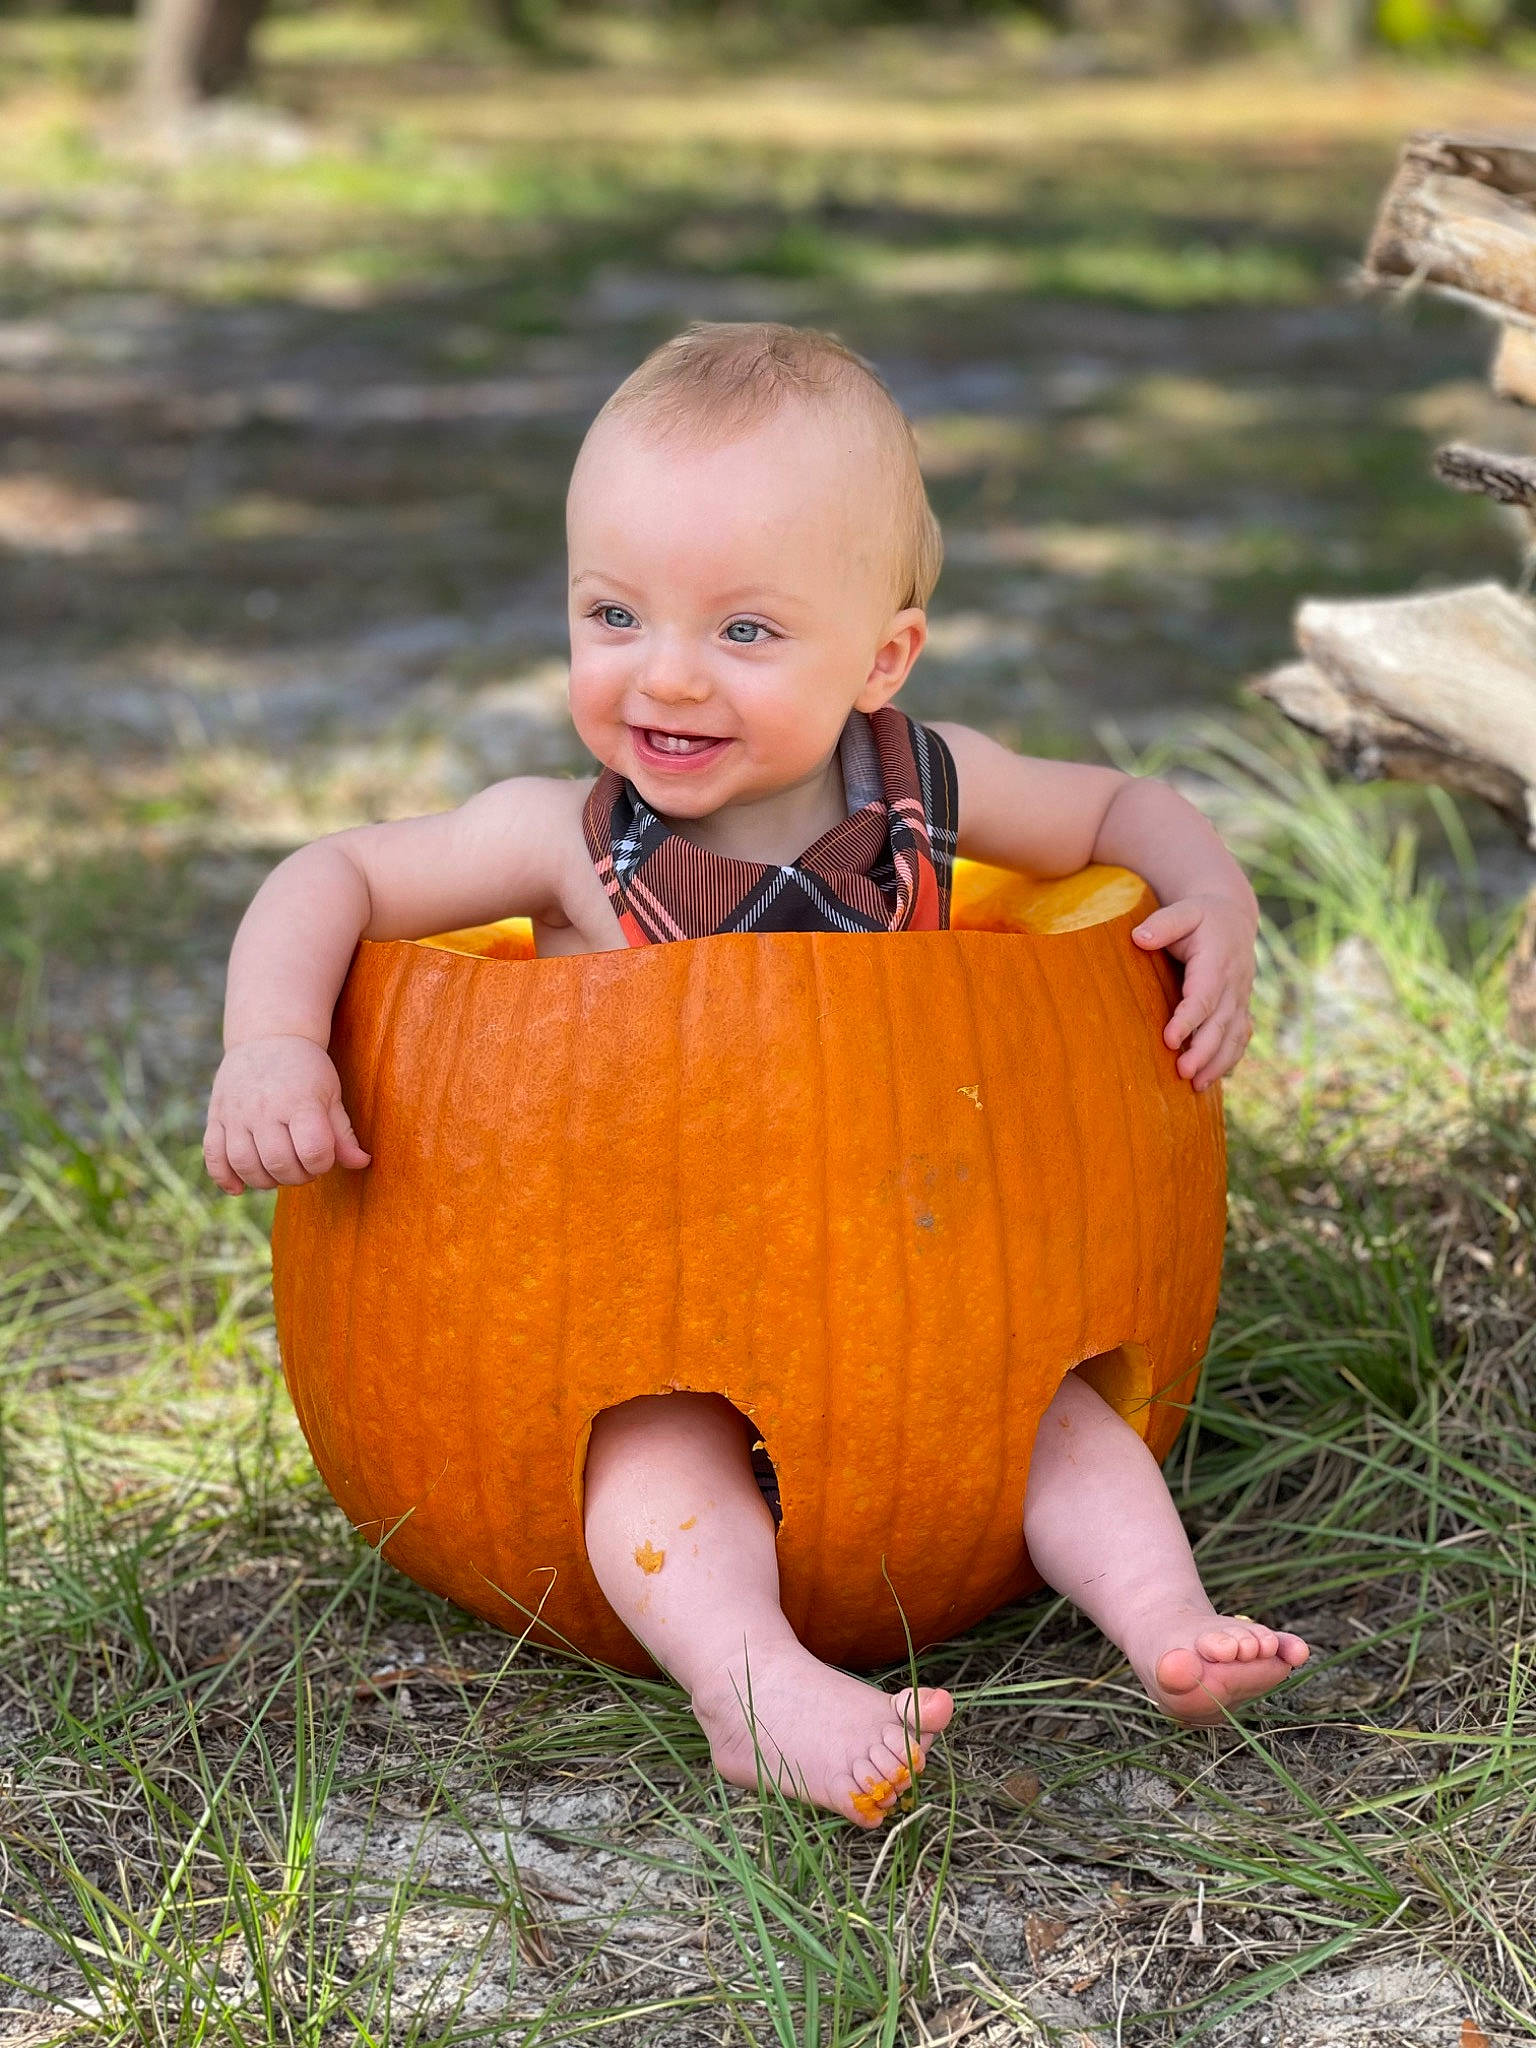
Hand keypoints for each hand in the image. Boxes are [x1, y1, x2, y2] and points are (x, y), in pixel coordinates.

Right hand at [204, 1035, 371, 1193]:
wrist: (268, 1036)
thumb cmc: (306, 1070)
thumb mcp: (331, 1094)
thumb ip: (343, 1132)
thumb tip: (362, 1163)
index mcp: (299, 1101)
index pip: (313, 1150)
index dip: (322, 1164)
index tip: (323, 1157)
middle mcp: (264, 1108)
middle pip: (278, 1162)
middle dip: (297, 1176)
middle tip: (303, 1167)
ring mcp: (236, 1113)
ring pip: (244, 1164)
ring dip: (264, 1181)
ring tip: (278, 1173)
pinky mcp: (216, 1117)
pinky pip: (213, 1156)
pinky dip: (224, 1177)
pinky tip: (239, 1188)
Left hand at [1131, 893, 1255, 1091]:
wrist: (1233, 918)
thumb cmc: (1201, 916)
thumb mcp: (1184, 910)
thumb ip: (1162, 923)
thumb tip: (1139, 938)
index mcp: (1218, 962)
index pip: (1205, 996)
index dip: (1188, 1020)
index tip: (1169, 1040)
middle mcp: (1235, 984)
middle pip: (1221, 1023)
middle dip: (1204, 1051)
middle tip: (1183, 1072)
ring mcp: (1241, 998)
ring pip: (1234, 1036)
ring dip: (1218, 1063)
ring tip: (1196, 1086)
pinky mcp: (1241, 1009)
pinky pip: (1240, 1038)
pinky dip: (1229, 1059)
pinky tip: (1211, 1079)